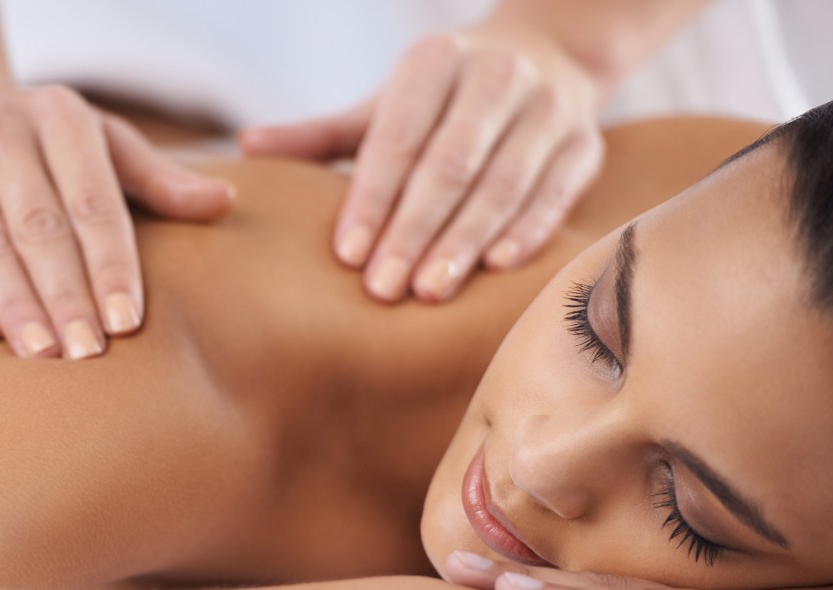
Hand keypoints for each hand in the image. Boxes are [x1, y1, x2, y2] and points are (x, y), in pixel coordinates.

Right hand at [0, 85, 234, 358]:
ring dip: (15, 304)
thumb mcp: (99, 146)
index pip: (92, 200)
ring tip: (44, 354)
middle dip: (66, 294)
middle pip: (39, 226)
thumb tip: (225, 202)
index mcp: (59, 116)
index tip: (127, 323)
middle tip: (90, 352)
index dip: (111, 264)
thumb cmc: (40, 146)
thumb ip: (156, 180)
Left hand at [240, 24, 604, 301]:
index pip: (398, 138)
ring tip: (431, 291)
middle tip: (385, 290)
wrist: (549, 55)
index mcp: (435, 62)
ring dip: (466, 239)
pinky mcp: (585, 144)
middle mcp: (495, 78)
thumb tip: (247, 150)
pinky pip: (557, 191)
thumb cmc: (443, 100)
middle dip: (414, 230)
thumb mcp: (385, 105)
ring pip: (504, 181)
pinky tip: (498, 268)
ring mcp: (546, 110)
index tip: (349, 255)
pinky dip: (530, 230)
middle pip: (450, 164)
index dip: (373, 198)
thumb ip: (323, 135)